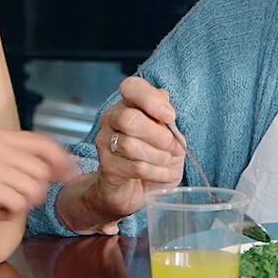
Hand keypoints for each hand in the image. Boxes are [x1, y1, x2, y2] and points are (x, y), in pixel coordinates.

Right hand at [0, 128, 76, 238]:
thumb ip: (18, 160)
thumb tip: (58, 167)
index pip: (43, 143)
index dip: (62, 159)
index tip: (72, 172)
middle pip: (41, 171)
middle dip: (34, 192)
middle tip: (13, 200)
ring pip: (32, 189)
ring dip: (20, 204)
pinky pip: (17, 203)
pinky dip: (8, 214)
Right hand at [87, 77, 186, 224]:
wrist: (133, 190)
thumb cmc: (152, 158)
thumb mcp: (167, 135)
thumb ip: (166, 118)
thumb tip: (166, 104)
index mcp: (128, 104)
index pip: (131, 87)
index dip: (152, 99)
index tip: (170, 116)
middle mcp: (112, 119)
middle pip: (129, 119)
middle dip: (158, 136)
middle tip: (172, 146)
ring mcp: (105, 142)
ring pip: (130, 145)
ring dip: (157, 156)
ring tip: (167, 161)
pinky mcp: (107, 167)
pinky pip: (133, 167)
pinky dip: (155, 172)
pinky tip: (162, 174)